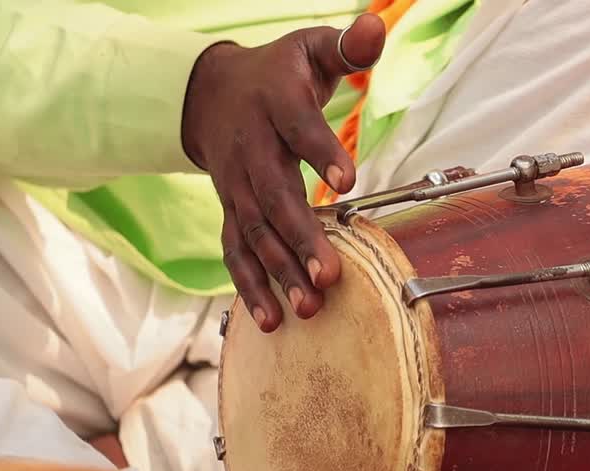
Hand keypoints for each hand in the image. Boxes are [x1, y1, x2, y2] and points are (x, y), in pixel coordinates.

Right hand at [181, 14, 386, 331]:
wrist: (212, 94)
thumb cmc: (278, 75)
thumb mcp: (309, 49)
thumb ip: (347, 45)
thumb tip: (377, 27)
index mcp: (275, 103)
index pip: (298, 128)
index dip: (321, 152)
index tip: (347, 181)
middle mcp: (250, 148)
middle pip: (273, 195)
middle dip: (300, 237)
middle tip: (330, 274)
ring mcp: (236, 186)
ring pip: (254, 232)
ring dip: (279, 272)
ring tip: (308, 307)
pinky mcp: (231, 212)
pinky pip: (236, 252)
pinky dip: (250, 286)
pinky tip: (270, 321)